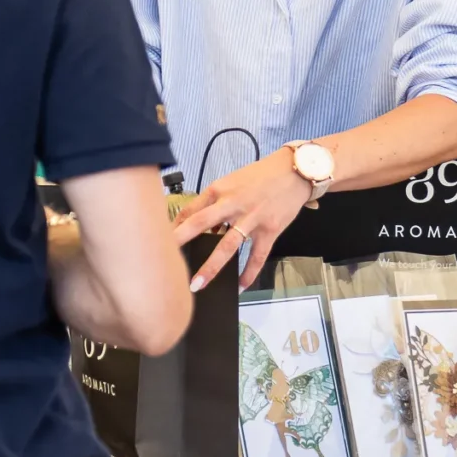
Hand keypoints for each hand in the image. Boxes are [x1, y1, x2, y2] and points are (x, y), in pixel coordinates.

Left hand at [172, 150, 313, 290]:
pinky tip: (241, 286)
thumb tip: (196, 223)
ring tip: (197, 284)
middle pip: (202, 223)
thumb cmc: (261, 176)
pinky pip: (257, 256)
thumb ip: (213, 201)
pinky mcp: (270, 230)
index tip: (159, 240)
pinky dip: (249, 273)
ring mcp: (253, 218)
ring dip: (211, 267)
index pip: (191, 209)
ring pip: (228, 246)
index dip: (175, 226)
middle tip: (164, 260)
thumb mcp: (232, 181)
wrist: (296, 171)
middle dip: (181, 241)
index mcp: (221, 189)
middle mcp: (234, 203)